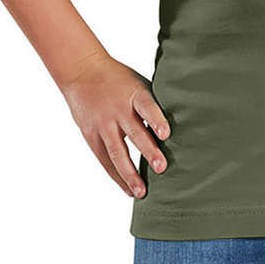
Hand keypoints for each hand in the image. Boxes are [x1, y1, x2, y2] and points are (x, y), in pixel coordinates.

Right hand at [59, 56, 169, 198]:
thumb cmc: (119, 79)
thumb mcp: (138, 83)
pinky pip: (105, 160)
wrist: (82, 72)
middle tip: (161, 168)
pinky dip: (117, 176)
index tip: (166, 134)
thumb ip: (154, 103)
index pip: (147, 106)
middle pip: (134, 133)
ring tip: (142, 192)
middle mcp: (118, 110)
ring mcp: (103, 124)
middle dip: (148, 151)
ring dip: (130, 174)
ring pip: (117, 152)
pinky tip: (129, 190)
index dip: (156, 120)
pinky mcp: (91, 135)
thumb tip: (182, 123)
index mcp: (134, 94)